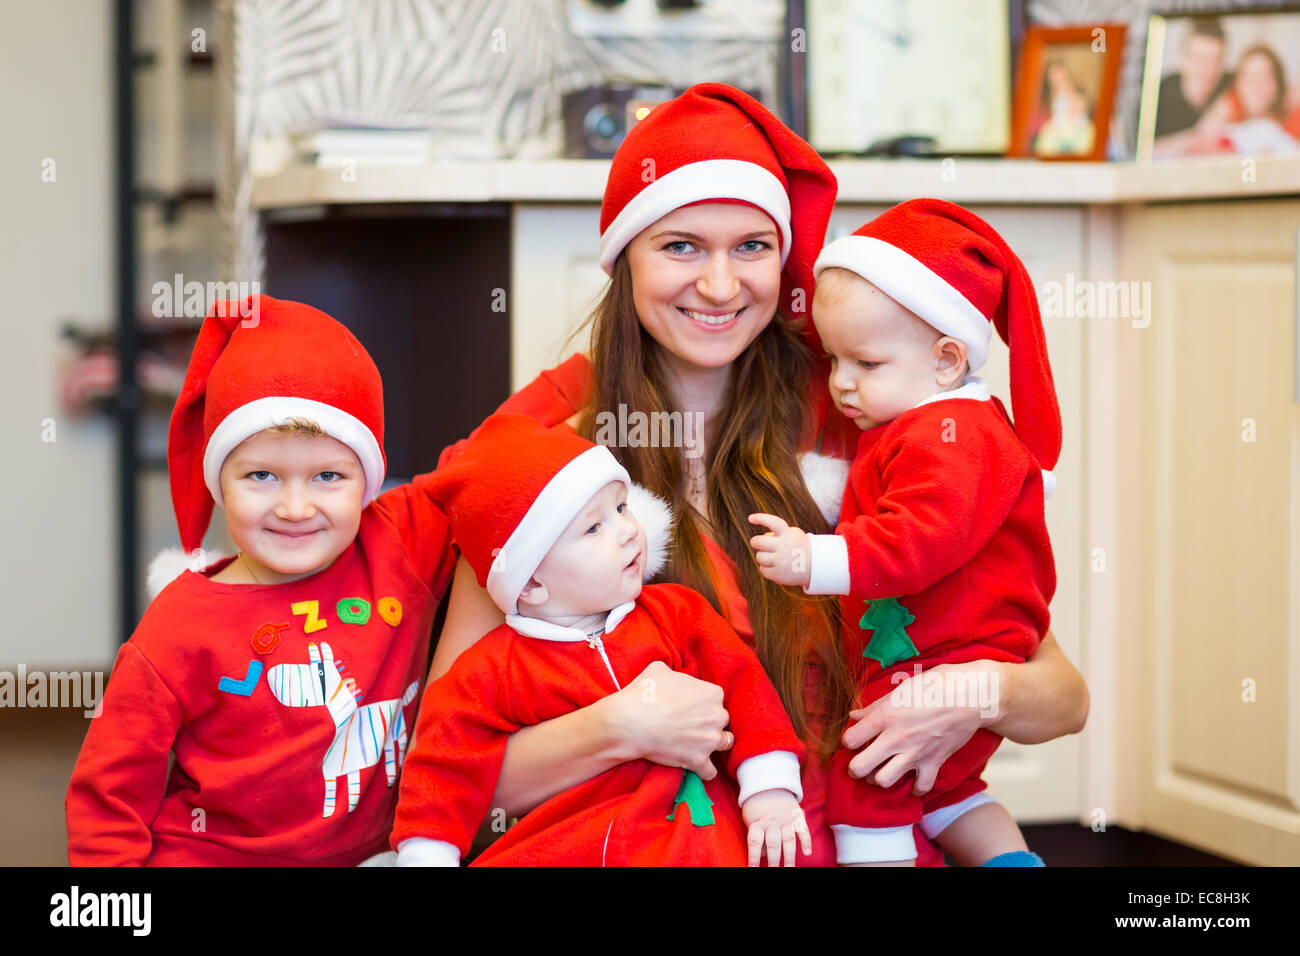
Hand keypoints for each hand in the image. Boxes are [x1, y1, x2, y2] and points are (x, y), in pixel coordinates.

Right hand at [604, 661, 730, 780]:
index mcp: (712, 693)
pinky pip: (711, 771)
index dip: (703, 704)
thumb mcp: (660, 670)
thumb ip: (677, 675)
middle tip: (691, 726)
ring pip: (724, 743)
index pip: (716, 700)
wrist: (630, 722)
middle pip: (722, 721)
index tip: (690, 709)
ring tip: (696, 745)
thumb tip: (675, 679)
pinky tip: (694, 765)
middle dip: (710, 723)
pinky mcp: (699, 760)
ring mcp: (710, 740)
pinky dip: (704, 769)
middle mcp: (717, 716)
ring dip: (712, 744)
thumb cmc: (644, 693)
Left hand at [741, 789, 811, 866]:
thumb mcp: (751, 820)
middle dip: (774, 861)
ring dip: (789, 856)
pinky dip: (806, 841)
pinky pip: (802, 829)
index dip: (754, 857)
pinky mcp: (796, 817)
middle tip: (773, 871)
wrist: (769, 785)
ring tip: (790, 869)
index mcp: (757, 823)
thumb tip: (762, 855)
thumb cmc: (757, 807)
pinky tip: (807, 853)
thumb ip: (757, 837)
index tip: (753, 869)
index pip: (754, 842)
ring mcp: (785, 820)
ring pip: (788, 840)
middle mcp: (772, 822)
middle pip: (773, 844)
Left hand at [748, 513, 811, 587]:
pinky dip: (767, 568)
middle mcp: (784, 546)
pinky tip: (776, 567)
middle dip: (756, 542)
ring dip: (763, 557)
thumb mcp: (793, 535)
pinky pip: (762, 569)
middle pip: (758, 542)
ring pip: (759, 557)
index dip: (761, 519)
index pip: (773, 523)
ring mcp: (781, 561)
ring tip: (773, 558)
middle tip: (758, 543)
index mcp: (788, 534)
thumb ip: (777, 532)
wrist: (815, 567)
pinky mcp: (778, 574)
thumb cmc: (799, 547)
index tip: (750, 518)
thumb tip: (762, 538)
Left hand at [841, 661, 998, 794]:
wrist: (971, 696)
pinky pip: (920, 787)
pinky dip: (915, 787)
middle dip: (855, 767)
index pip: (850, 739)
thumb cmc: (936, 686)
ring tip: (883, 769)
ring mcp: (915, 753)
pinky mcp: (934, 763)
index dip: (848, 740)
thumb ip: (875, 706)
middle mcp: (896, 738)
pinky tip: (912, 778)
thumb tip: (854, 715)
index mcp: (885, 717)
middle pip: (860, 767)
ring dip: (880, 778)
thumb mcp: (901, 689)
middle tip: (860, 761)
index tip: (855, 738)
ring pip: (884, 781)